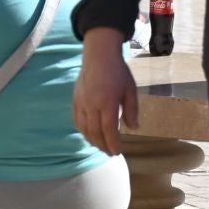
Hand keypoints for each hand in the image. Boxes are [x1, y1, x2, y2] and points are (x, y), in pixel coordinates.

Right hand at [72, 29, 139, 154]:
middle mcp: (92, 104)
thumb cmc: (118, 71)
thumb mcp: (130, 90)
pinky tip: (88, 134)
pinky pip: (76, 119)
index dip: (113, 143)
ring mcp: (81, 102)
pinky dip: (82, 130)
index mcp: (107, 102)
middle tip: (110, 153)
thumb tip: (133, 128)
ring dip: (92, 140)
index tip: (117, 152)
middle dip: (103, 145)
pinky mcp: (75, 99)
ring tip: (100, 146)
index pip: (109, 130)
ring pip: (84, 128)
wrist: (99, 55)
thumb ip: (131, 110)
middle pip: (95, 132)